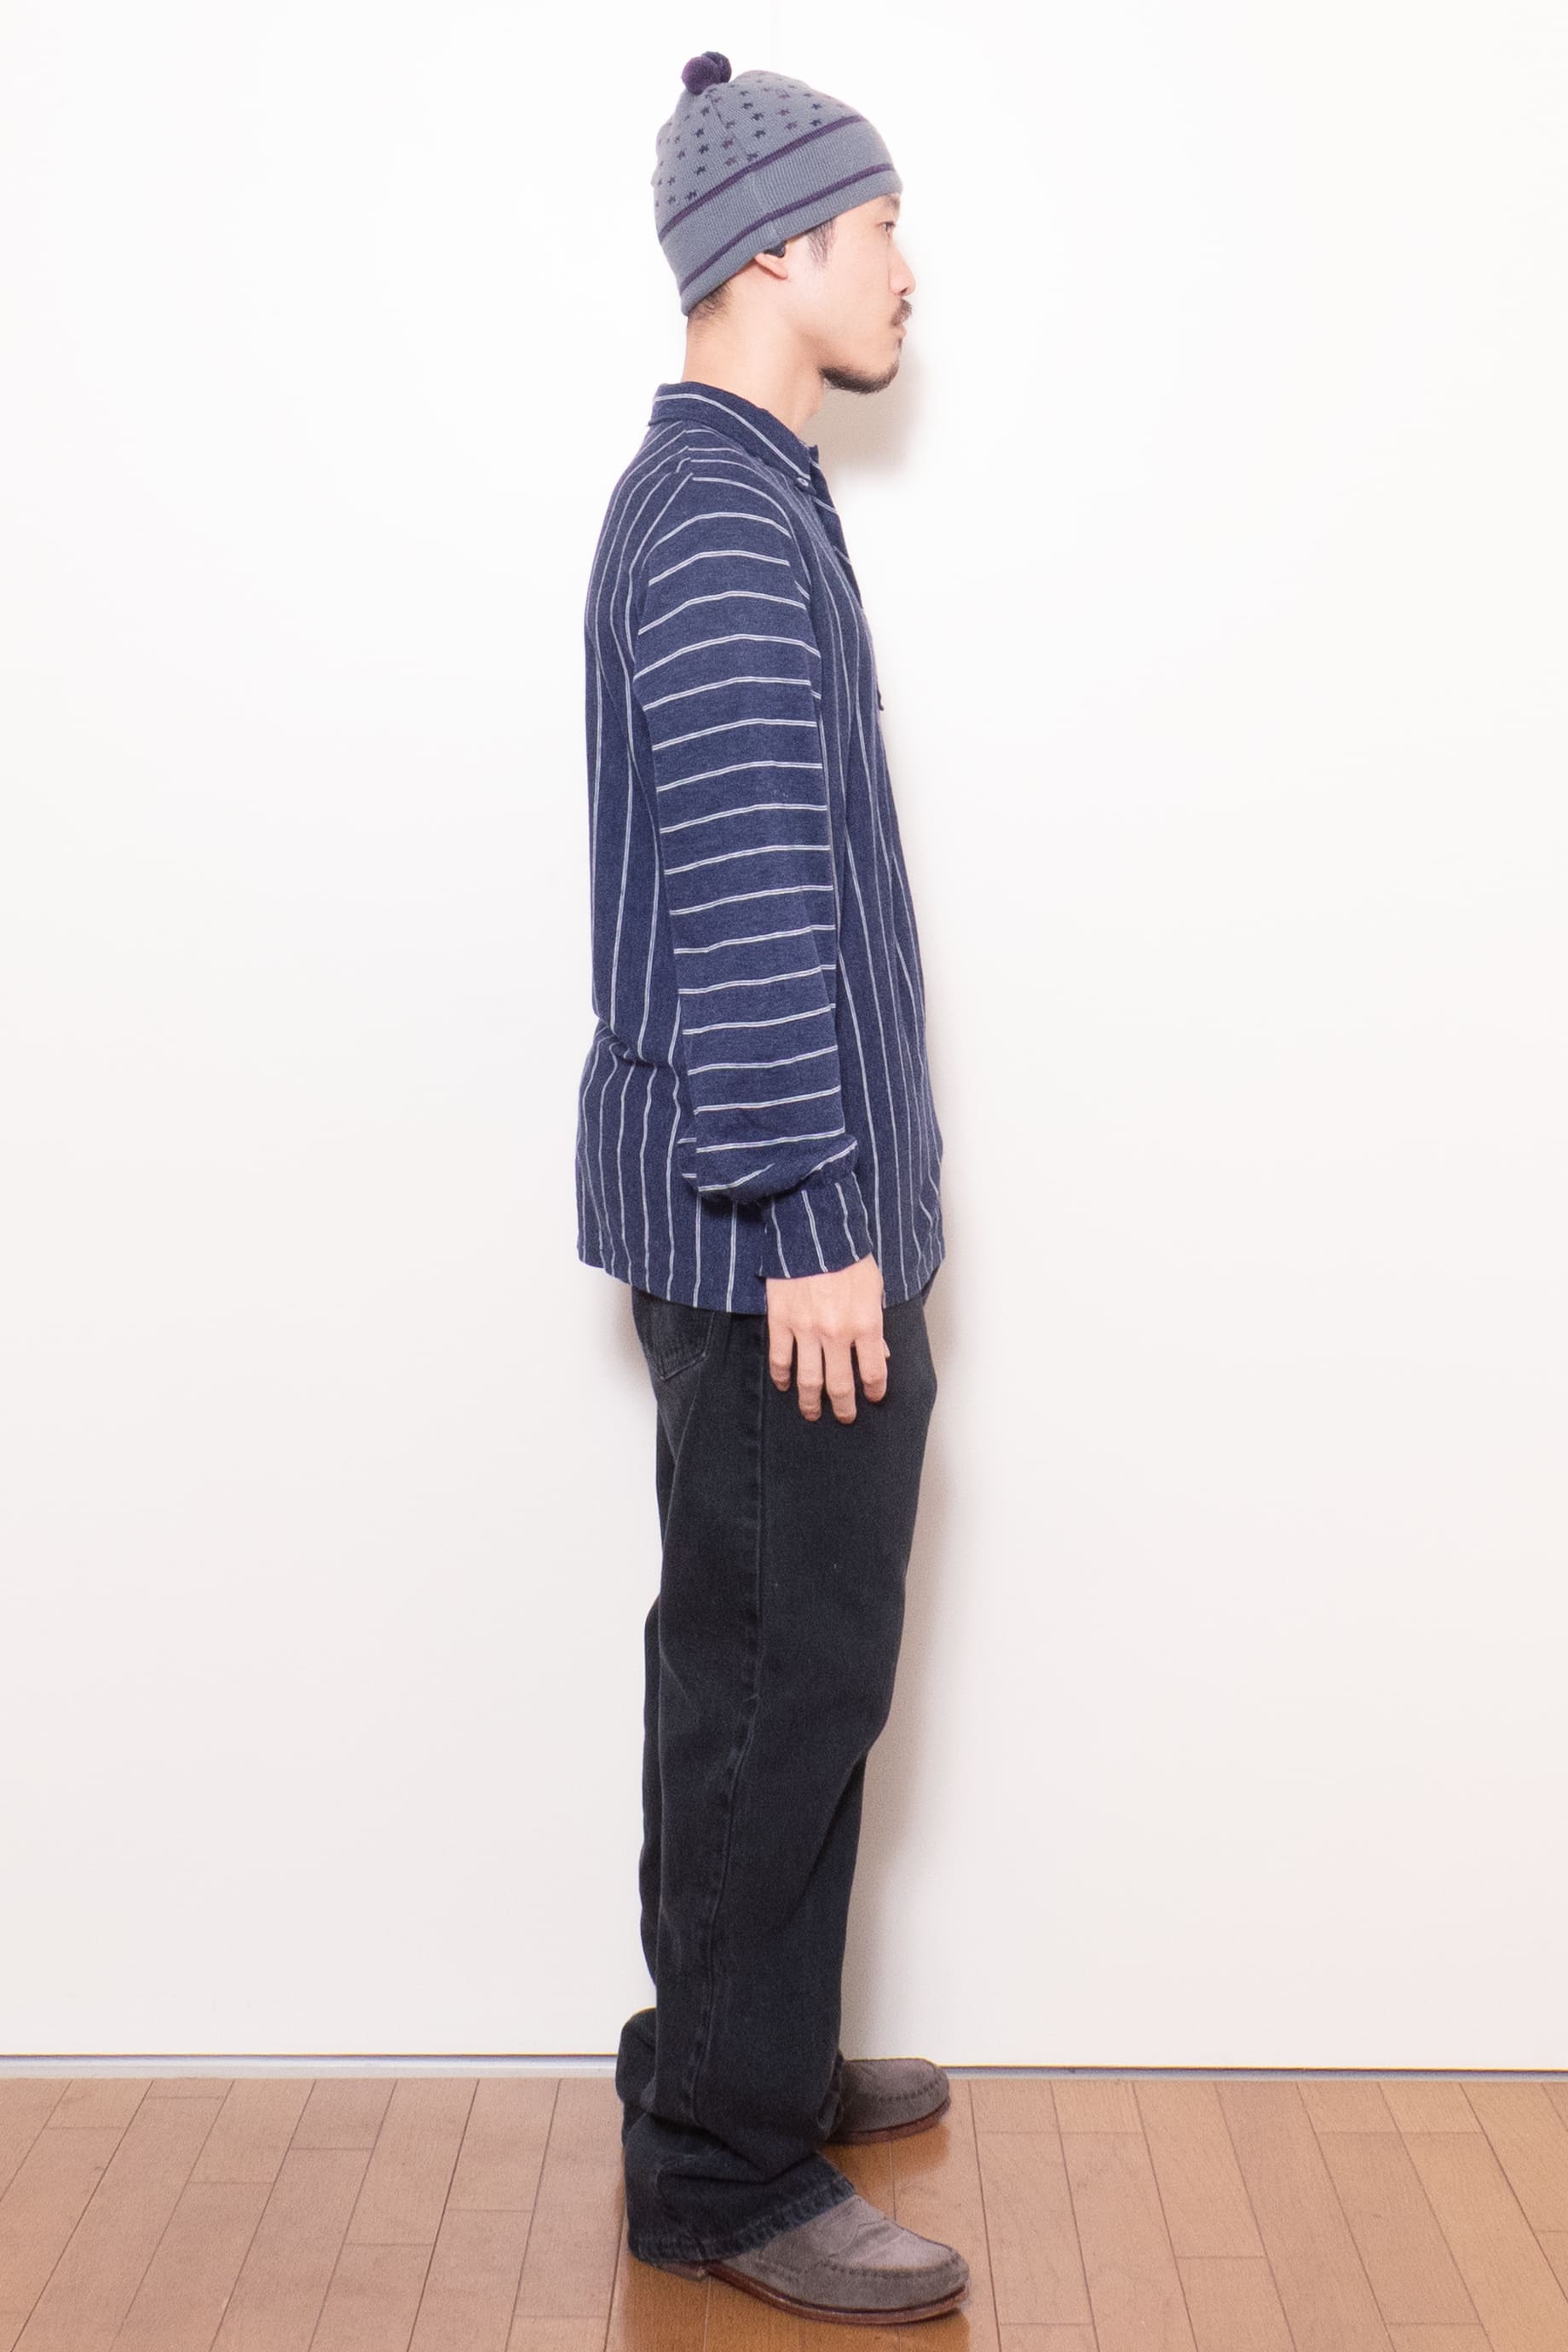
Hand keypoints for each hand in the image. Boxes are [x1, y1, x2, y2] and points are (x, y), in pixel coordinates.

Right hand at [765, 1254, 887, 1422]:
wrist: (814, 1229)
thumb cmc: (849, 1254)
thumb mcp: (875, 1287)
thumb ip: (876, 1322)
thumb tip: (880, 1353)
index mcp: (866, 1324)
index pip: (874, 1371)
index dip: (876, 1390)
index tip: (874, 1397)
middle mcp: (837, 1334)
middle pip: (840, 1384)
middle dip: (844, 1406)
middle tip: (844, 1416)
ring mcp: (806, 1330)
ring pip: (808, 1379)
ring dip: (811, 1402)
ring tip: (812, 1413)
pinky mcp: (782, 1321)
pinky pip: (780, 1357)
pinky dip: (781, 1376)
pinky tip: (784, 1385)